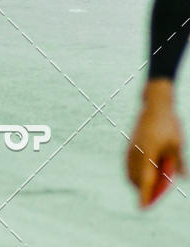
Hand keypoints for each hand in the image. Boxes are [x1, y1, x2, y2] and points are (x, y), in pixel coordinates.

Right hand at [127, 79, 185, 206]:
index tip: (141, 208)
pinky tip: (144, 170)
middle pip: (135, 179)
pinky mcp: (130, 143)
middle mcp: (136, 152)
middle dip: (143, 190)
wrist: (155, 104)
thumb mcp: (177, 144)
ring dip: (138, 180)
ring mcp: (131, 147)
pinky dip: (135, 170)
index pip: (146, 180)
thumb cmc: (168, 124)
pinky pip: (129, 163)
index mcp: (148, 153)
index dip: (144, 195)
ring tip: (151, 183)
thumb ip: (177, 162)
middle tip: (154, 195)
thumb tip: (182, 177)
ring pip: (130, 171)